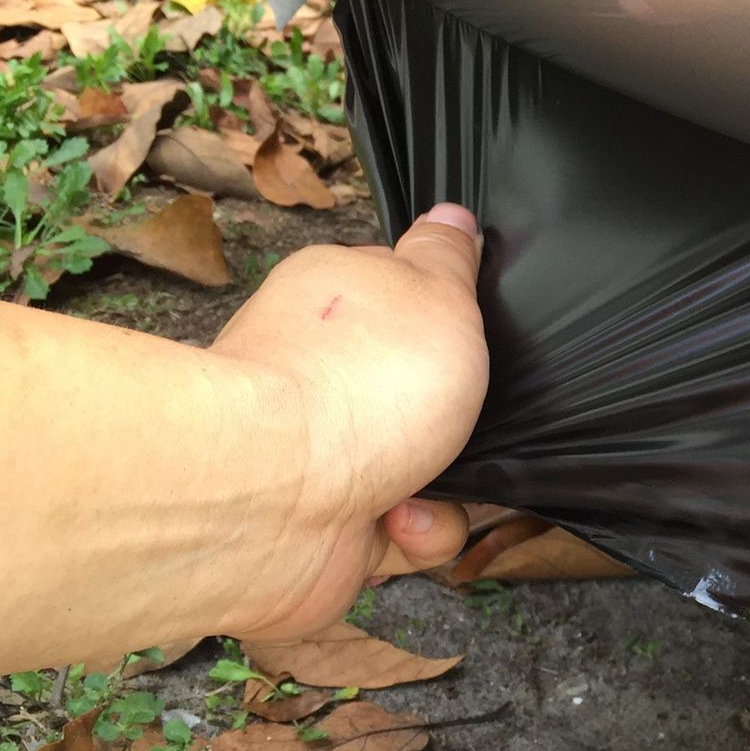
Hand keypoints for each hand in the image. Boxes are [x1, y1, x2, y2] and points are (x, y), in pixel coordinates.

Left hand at [209, 203, 489, 641]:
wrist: (269, 501)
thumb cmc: (353, 383)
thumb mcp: (433, 291)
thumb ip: (450, 258)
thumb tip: (453, 217)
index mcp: (338, 300)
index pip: (409, 297)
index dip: (455, 320)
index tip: (480, 337)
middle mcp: (322, 372)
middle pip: (427, 393)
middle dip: (461, 417)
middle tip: (466, 416)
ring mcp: (320, 453)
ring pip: (428, 470)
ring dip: (449, 487)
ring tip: (426, 485)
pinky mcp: (326, 525)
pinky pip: (405, 533)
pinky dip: (417, 533)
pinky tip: (397, 523)